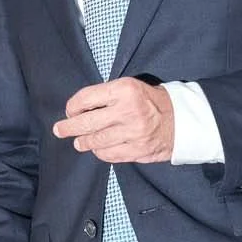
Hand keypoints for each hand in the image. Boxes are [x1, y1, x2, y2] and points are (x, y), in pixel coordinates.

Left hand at [52, 77, 174, 161]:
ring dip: (83, 142)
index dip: (73, 106)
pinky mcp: (137, 150)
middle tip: (59, 130)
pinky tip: (97, 149)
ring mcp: (132, 133)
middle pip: (87, 122)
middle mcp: (127, 111)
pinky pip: (109, 154)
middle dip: (69, 127)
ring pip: (96, 141)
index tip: (70, 111)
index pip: (87, 98)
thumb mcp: (131, 87)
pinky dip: (100, 152)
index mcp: (124, 90)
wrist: (181, 120)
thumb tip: (80, 109)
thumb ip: (107, 95)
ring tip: (78, 142)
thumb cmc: (151, 100)